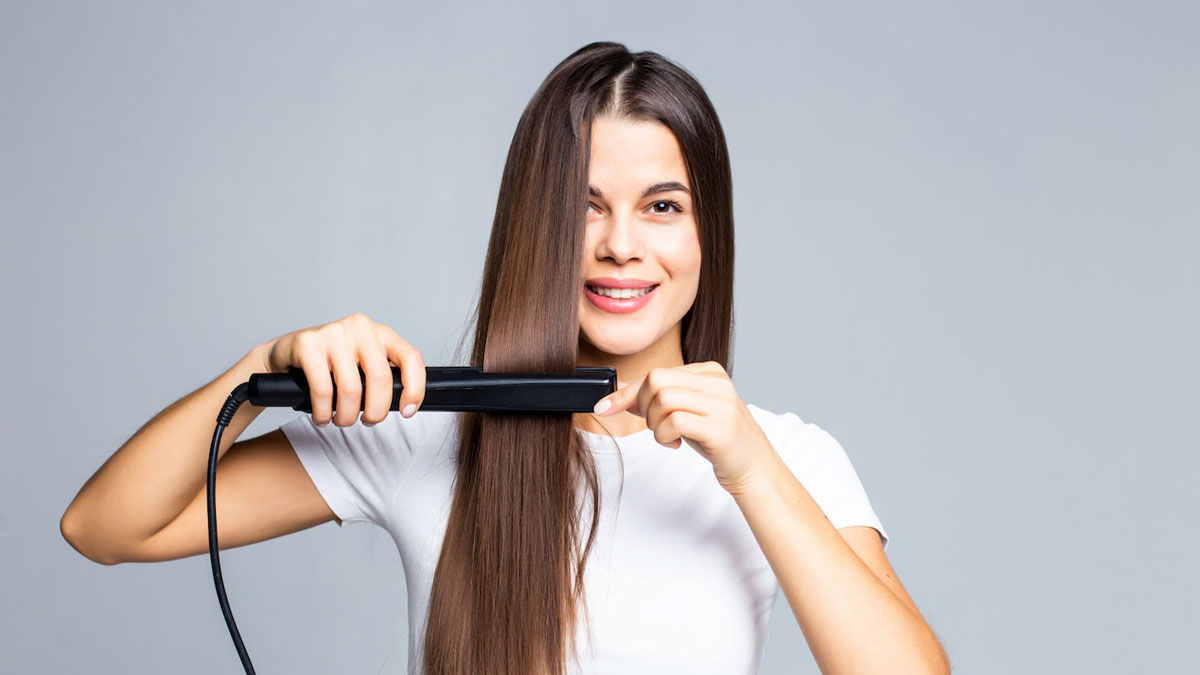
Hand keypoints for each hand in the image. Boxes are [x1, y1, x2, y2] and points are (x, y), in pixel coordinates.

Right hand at [260, 313, 425, 427]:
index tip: (408, 411)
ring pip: (352, 389)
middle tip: (367, 421)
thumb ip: (384, 377)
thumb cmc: (330, 364)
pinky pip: (323, 390)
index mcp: (381, 333)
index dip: (415, 388)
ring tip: (340, 420)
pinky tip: (322, 416)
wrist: (286, 354)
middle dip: (376, 411)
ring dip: (347, 416)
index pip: (411, 358)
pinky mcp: (308, 344)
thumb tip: (405, 405)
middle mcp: (361, 327)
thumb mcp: (363, 365)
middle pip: (381, 379)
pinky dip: (324, 413)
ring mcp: (334, 333)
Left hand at [593, 361, 776, 493]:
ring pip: (663, 400)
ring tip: (668, 436)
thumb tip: (617, 393)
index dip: (627, 392)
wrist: (753, 467)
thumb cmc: (716, 439)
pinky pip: (675, 422)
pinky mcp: (721, 427)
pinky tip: (675, 444)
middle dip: (642, 407)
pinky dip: (664, 436)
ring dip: (654, 425)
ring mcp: (721, 404)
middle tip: (655, 426)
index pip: (656, 373)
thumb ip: (657, 399)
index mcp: (709, 372)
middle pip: (656, 381)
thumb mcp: (686, 411)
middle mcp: (717, 382)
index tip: (604, 406)